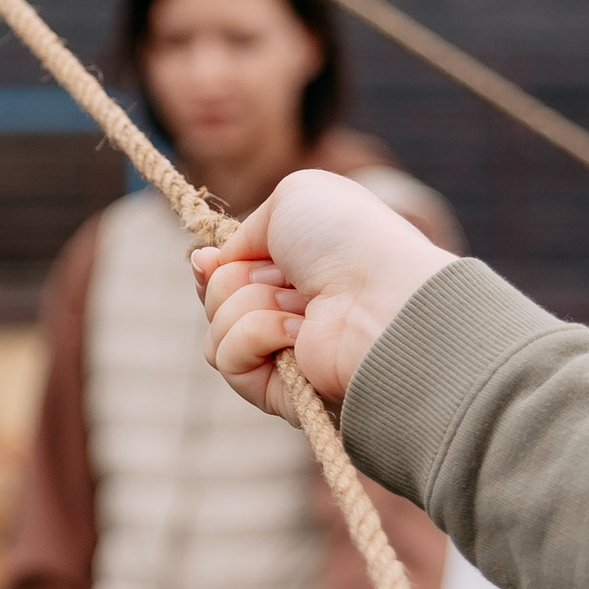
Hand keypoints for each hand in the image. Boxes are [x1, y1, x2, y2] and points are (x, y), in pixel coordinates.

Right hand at [194, 169, 452, 418]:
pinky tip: (298, 333)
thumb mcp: (294, 198)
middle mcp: (288, 311)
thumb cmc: (349, 240)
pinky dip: (256, 335)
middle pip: (213, 297)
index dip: (214, 266)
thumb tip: (210, 262)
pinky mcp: (276, 391)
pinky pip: (226, 358)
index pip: (225, 274)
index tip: (208, 259)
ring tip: (303, 306)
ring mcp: (281, 353)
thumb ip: (245, 226)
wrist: (380, 297)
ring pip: (214, 327)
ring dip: (251, 303)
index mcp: (295, 269)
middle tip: (285, 277)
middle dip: (235, 278)